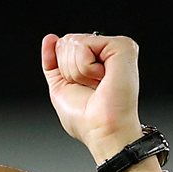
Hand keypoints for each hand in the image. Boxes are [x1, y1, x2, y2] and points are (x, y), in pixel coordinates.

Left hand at [42, 32, 161, 171]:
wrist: (102, 130)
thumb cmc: (86, 119)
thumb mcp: (60, 88)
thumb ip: (52, 63)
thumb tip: (50, 39)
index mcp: (94, 61)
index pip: (63, 46)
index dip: (62, 69)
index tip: (81, 88)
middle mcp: (105, 53)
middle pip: (66, 42)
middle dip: (68, 69)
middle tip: (90, 87)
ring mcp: (115, 48)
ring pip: (73, 42)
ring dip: (77, 71)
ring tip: (96, 85)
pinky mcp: (122, 46)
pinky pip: (85, 43)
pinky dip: (85, 67)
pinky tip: (102, 78)